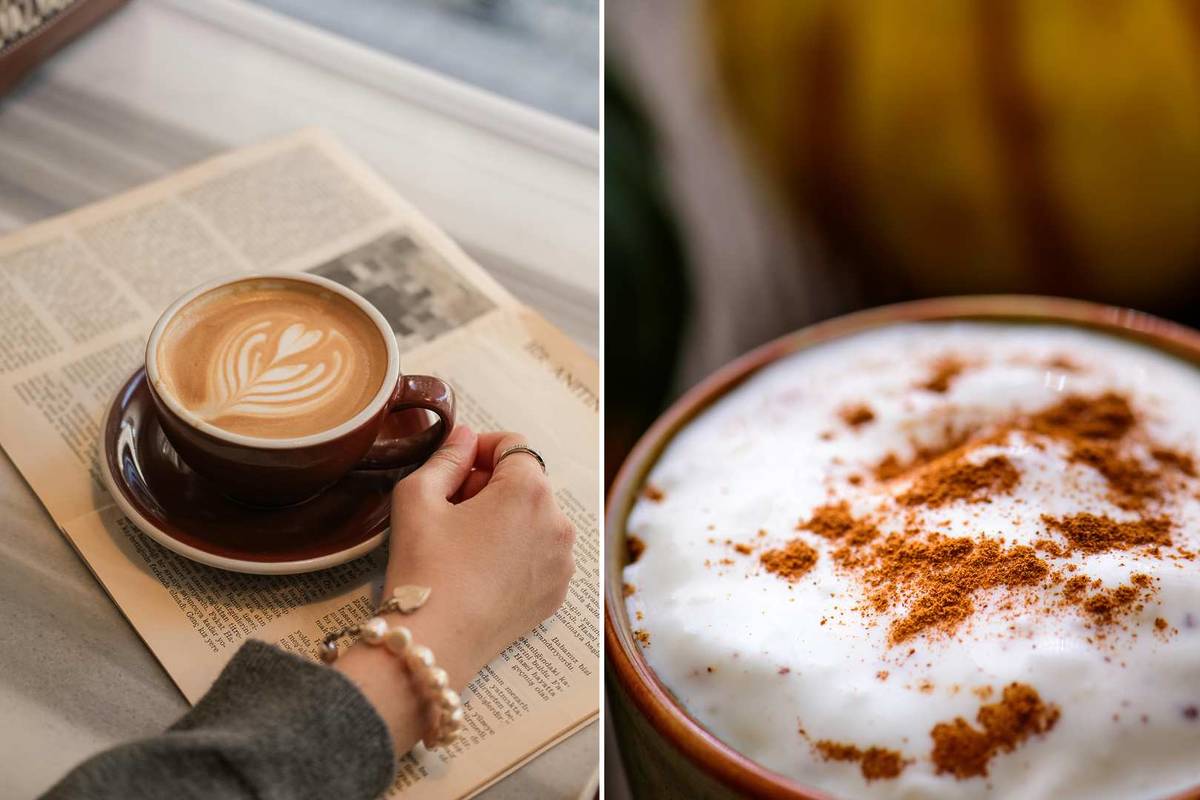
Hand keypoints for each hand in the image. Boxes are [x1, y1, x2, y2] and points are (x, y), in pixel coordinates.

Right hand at [335, 425, 575, 750]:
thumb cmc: (424, 568)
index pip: (512, 444)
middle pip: (526, 481)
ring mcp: (563, 560)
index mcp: (529, 490)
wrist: (434, 643)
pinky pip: (541, 553)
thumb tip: (465, 437)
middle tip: (450, 509)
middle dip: (490, 485)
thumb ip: (446, 456)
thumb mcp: (418, 496)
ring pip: (535, 518)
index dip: (477, 450)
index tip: (452, 469)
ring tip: (464, 542)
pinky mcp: (557, 592)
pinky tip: (481, 570)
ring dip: (505, 517)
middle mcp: (558, 521)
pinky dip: (517, 551)